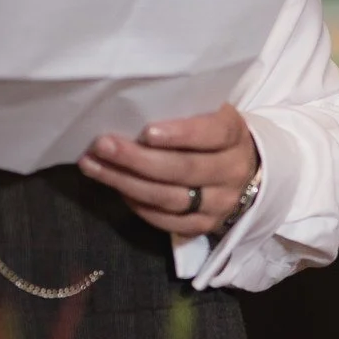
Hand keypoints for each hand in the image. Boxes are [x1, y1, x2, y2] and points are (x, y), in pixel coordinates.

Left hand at [78, 104, 259, 237]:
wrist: (243, 171)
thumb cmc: (211, 135)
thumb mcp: (208, 114)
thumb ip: (181, 112)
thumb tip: (128, 112)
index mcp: (234, 136)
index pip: (212, 134)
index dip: (180, 134)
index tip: (146, 131)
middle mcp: (232, 172)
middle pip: (184, 169)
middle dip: (138, 159)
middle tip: (102, 146)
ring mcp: (221, 203)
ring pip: (171, 198)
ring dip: (127, 183)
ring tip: (95, 167)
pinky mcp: (206, 226)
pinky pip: (169, 222)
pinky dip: (140, 206)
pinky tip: (117, 189)